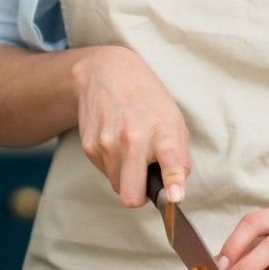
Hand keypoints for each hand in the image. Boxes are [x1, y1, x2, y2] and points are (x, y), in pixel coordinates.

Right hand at [71, 45, 189, 208]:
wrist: (107, 72)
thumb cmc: (146, 99)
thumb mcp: (174, 120)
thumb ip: (180, 157)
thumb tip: (176, 190)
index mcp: (161, 133)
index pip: (170, 163)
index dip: (173, 183)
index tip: (175, 197)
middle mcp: (132, 139)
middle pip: (130, 195)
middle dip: (138, 196)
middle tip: (145, 182)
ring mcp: (107, 143)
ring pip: (117, 185)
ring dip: (125, 175)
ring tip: (129, 148)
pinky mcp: (89, 145)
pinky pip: (104, 172)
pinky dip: (112, 164)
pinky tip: (115, 141)